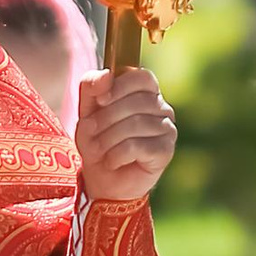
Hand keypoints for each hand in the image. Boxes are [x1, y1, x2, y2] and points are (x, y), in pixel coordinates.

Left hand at [76, 67, 176, 206]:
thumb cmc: (98, 141)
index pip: (142, 77)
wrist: (103, 180)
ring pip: (136, 124)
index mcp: (145, 92)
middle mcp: (162, 108)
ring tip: (98, 150)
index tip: (100, 101)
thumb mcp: (87, 110)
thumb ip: (92, 87)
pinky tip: (112, 162)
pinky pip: (138, 146)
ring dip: (108, 139)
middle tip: (90, 133)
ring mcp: (168, 129)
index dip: (120, 86)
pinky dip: (117, 155)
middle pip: (136, 102)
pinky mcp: (166, 151)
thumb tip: (107, 75)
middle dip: (105, 118)